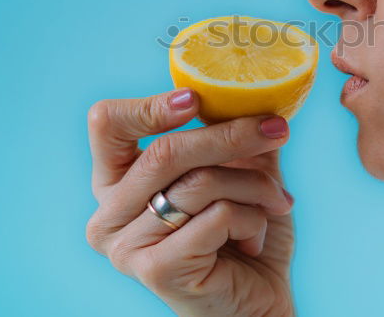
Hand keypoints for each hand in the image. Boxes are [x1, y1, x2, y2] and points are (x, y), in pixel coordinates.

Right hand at [85, 88, 295, 316]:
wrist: (258, 301)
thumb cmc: (241, 236)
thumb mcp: (237, 173)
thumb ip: (230, 134)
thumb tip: (249, 88)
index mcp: (115, 182)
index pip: (107, 124)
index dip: (149, 106)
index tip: (195, 100)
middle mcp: (109, 214)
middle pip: (164, 151)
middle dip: (231, 136)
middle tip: (277, 129)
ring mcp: (126, 246)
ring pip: (199, 183)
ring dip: (254, 186)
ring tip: (277, 200)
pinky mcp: (156, 269)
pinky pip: (216, 217)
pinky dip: (251, 220)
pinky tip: (255, 238)